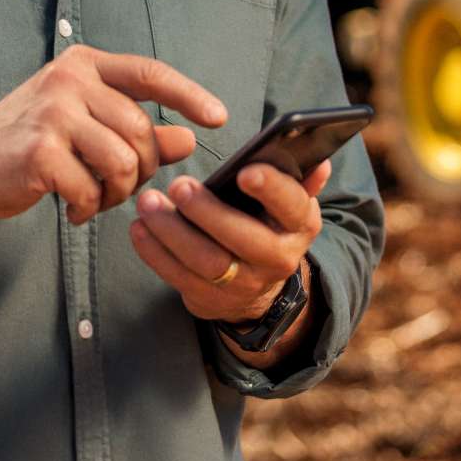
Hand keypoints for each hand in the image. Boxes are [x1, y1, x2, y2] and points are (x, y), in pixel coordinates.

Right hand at [0, 46, 223, 224]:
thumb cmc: (27, 145)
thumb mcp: (83, 127)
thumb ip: (134, 130)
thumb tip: (187, 139)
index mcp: (83, 64)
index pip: (149, 73)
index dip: (189, 95)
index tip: (219, 118)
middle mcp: (68, 80)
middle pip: (140, 130)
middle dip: (142, 169)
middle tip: (119, 189)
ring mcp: (52, 112)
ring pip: (122, 161)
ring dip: (116, 193)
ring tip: (95, 199)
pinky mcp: (39, 151)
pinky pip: (91, 188)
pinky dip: (88, 208)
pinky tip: (71, 208)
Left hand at [129, 159, 333, 322]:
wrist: (259, 289)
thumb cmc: (267, 225)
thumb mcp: (289, 204)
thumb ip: (299, 179)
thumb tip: (320, 161)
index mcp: (299, 225)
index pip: (293, 205)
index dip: (272, 189)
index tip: (245, 170)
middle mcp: (277, 258)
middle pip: (243, 238)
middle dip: (208, 212)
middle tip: (179, 184)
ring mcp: (243, 284)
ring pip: (206, 261)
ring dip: (172, 232)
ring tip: (148, 202)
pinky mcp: (210, 300)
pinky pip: (178, 278)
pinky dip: (155, 253)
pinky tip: (139, 228)